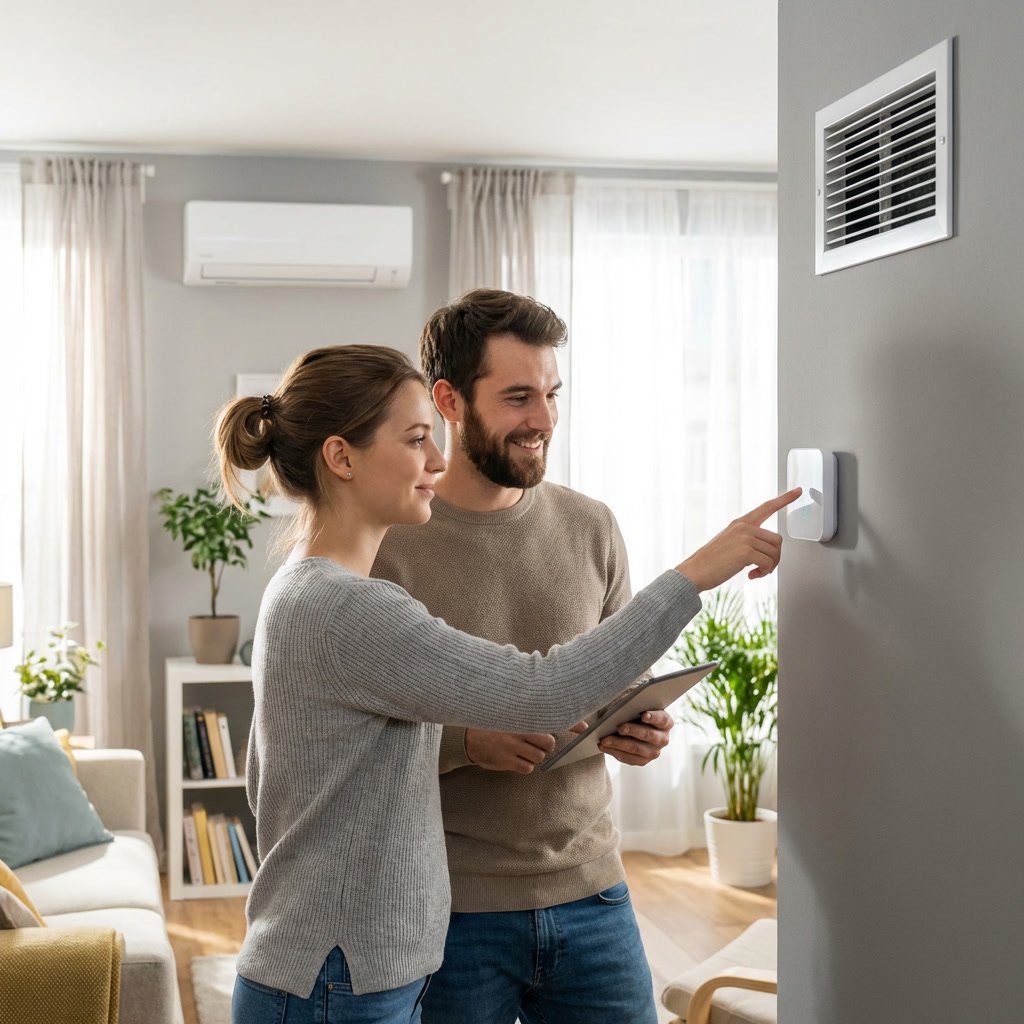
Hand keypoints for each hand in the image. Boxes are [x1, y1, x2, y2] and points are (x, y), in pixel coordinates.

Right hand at [465, 722, 587, 773]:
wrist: (464, 738)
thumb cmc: (489, 725)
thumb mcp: (507, 714)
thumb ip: (527, 715)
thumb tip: (551, 718)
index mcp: (520, 716)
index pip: (551, 718)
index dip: (570, 722)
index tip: (584, 727)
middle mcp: (519, 730)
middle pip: (549, 743)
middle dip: (545, 744)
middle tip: (533, 741)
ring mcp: (513, 746)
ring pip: (539, 757)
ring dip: (533, 755)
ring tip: (519, 748)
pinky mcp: (507, 761)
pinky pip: (527, 768)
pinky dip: (524, 765)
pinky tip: (513, 758)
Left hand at [599, 709, 673, 766]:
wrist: (629, 723)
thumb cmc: (633, 710)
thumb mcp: (634, 702)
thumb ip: (632, 701)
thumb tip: (621, 703)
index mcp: (665, 721)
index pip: (662, 719)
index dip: (654, 717)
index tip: (643, 715)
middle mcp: (663, 738)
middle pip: (649, 735)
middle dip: (633, 731)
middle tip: (620, 727)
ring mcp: (654, 752)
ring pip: (637, 750)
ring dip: (619, 744)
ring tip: (605, 740)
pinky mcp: (642, 760)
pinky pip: (629, 759)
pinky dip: (614, 752)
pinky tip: (603, 746)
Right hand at [676, 487, 801, 590]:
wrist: (694, 571)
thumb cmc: (711, 561)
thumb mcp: (729, 542)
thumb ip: (748, 540)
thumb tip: (768, 552)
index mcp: (740, 523)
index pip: (766, 507)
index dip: (785, 499)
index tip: (798, 490)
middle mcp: (744, 527)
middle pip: (777, 540)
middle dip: (775, 557)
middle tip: (764, 568)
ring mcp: (745, 538)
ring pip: (774, 553)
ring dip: (769, 567)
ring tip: (755, 572)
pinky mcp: (745, 552)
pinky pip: (768, 563)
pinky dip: (763, 573)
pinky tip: (751, 576)